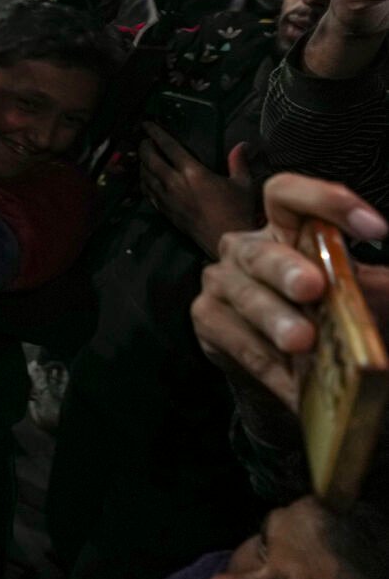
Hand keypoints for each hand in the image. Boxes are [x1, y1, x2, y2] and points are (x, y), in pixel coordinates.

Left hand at [139, 126, 256, 257]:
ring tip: (143, 155)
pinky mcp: (166, 211)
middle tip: (143, 139)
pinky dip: (143, 181)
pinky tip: (145, 178)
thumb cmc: (238, 212)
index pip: (168, 146)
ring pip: (145, 175)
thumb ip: (238, 162)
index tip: (147, 124)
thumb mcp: (243, 184)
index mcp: (193, 172)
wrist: (226, 240)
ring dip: (142, 163)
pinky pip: (148, 192)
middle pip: (150, 159)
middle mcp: (175, 183)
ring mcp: (168, 198)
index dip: (155, 133)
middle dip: (144, 146)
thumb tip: (242, 145)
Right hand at [193, 173, 388, 410]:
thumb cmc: (327, 322)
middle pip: (261, 250)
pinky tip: (295, 384)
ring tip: (302, 343)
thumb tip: (377, 288)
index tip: (375, 230)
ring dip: (275, 319)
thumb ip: (370, 289)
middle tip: (312, 289)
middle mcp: (246, 249)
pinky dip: (269, 364)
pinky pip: (237, 340)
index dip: (326, 200)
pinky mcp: (207, 318)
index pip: (288, 194)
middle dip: (285, 268)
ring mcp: (221, 282)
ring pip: (245, 296)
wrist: (291, 375)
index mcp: (285, 229)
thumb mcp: (357, 299)